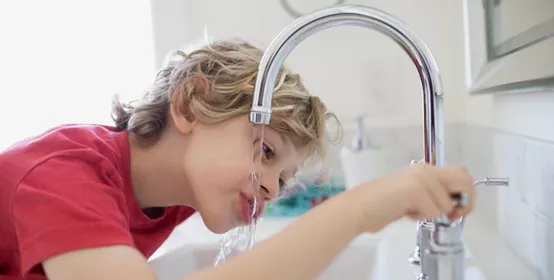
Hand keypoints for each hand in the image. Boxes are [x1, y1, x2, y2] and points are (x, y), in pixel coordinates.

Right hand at [347, 163, 474, 232]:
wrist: (358, 208)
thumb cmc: (379, 205)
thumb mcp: (412, 196)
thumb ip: (432, 194)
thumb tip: (454, 205)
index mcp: (423, 169)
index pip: (460, 174)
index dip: (465, 194)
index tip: (456, 210)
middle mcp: (424, 170)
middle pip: (464, 179)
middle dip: (465, 202)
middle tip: (453, 215)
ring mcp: (420, 178)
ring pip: (448, 203)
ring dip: (433, 214)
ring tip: (412, 211)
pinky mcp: (415, 190)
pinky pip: (434, 211)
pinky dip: (422, 217)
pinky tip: (405, 213)